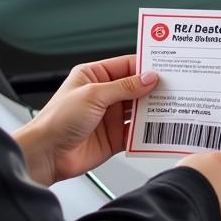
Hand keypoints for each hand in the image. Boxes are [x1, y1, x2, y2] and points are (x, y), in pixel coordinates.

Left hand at [15, 55, 158, 185]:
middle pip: (136, 87)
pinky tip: (158, 128)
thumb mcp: (93, 95)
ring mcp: (109, 116)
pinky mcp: (114, 137)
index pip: (127, 66)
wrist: (46, 154)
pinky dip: (148, 131)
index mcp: (94, 76)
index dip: (146, 66)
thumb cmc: (56, 119)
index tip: (166, 68)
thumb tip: (148, 78)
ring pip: (139, 110)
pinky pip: (136, 132)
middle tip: (174, 87)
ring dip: (153, 109)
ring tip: (171, 107)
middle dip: (153, 88)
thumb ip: (124, 87)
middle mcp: (103, 94)